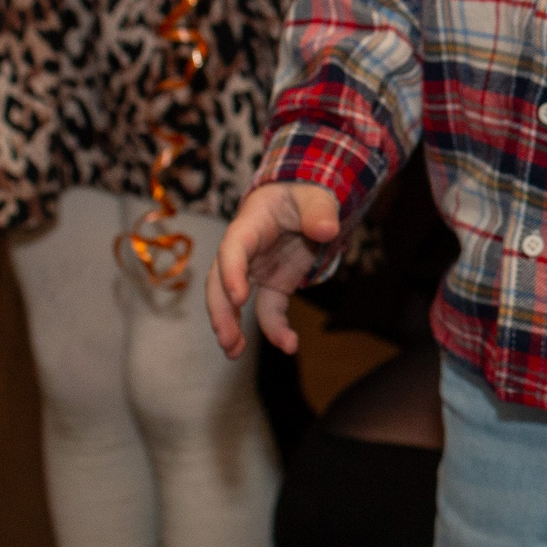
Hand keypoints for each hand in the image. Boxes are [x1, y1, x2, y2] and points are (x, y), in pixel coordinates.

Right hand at [209, 180, 340, 357]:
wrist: (304, 200)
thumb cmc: (302, 194)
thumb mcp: (315, 195)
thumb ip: (319, 211)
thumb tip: (326, 230)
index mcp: (249, 224)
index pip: (233, 249)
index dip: (232, 272)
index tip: (240, 297)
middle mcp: (245, 251)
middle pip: (220, 281)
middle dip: (221, 310)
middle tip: (227, 338)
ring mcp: (256, 270)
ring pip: (234, 301)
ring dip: (233, 326)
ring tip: (234, 352)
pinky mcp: (273, 283)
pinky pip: (269, 309)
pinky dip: (275, 328)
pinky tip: (288, 345)